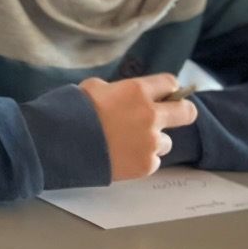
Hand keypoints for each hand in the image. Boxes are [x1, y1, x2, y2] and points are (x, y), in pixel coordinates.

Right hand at [77, 73, 198, 182]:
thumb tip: (123, 95)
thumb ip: (116, 90)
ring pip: (166, 142)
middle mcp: (150, 115)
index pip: (170, 83)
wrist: (60, 145)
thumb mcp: (93, 88)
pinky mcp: (146, 165)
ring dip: (152, 142)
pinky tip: (121, 158)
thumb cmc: (71, 112)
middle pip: (187, 112)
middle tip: (170, 117)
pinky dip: (140, 160)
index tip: (162, 95)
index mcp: (137, 91)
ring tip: (127, 145)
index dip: (166, 89)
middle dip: (182, 113)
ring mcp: (150, 142)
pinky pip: (152, 161)